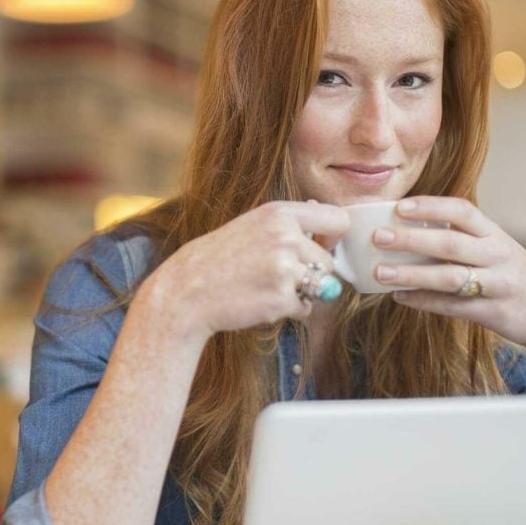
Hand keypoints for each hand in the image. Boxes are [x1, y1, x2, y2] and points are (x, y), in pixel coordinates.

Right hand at [139, 201, 349, 343]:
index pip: (337, 220)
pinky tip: (262, 301)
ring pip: (321, 286)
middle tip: (278, 276)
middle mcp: (286, 238)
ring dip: (302, 292)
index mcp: (280, 214)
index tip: (321, 247)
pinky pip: (306, 309)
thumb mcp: (251, 224)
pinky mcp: (281, 299)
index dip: (333, 238)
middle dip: (311, 273)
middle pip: (329, 261)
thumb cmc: (218, 259)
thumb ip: (288, 222)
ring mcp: (284, 269)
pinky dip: (289, 311)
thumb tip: (325, 214)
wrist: (187, 291)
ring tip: (269, 288)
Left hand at [372, 196, 525, 374]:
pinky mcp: (492, 312)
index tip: (399, 207)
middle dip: (412, 239)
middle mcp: (498, 256)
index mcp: (495, 235)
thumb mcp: (495, 248)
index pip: (463, 211)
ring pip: (450, 277)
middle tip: (378, 237)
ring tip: (380, 273)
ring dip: (412, 274)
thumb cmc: (511, 274)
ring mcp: (497, 285)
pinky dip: (424, 302)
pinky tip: (399, 297)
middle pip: (451, 243)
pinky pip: (452, 306)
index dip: (431, 206)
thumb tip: (406, 229)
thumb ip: (462, 238)